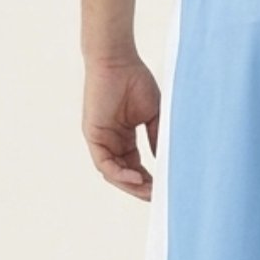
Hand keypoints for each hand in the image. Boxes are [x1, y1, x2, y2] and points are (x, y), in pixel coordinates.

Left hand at [82, 55, 161, 200]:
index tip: (165, 190)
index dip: (149, 180)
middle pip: (125, 175)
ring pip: (114, 173)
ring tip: (150, 192)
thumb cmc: (135, 81)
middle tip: (159, 198)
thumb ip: (157, 138)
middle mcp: (112, 142)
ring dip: (131, 185)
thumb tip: (166, 162)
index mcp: (125, 138)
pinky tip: (136, 177)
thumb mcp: (153, 115)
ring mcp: (101, 140)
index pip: (136, 167)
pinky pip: (104, 163)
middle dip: (141, 188)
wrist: (118, 61)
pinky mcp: (93, 136)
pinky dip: (120, 173)